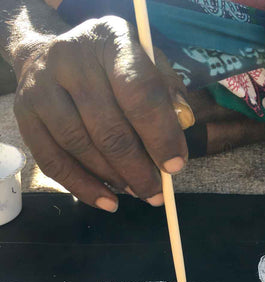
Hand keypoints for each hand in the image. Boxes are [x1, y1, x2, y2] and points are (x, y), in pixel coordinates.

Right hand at [13, 16, 191, 210]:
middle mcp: (70, 58)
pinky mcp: (25, 115)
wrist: (51, 56)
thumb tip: (182, 125)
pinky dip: (83, 188)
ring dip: (114, 179)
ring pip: (81, 147)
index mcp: (111, 40)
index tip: (175, 166)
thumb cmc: (110, 65)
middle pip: (108, 128)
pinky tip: (107, 201)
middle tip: (156, 192)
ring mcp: (41, 86)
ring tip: (137, 192)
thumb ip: (168, 91)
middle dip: (138, 169)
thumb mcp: (146, 62)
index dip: (160, 134)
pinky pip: (53, 162)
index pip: (139, 92)